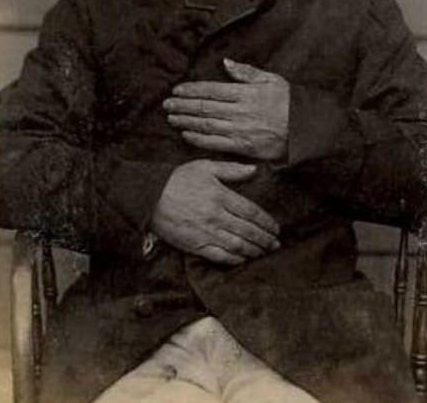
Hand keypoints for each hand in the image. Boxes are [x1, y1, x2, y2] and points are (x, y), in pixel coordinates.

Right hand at [151, 160, 279, 265]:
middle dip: (265, 239)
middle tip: (275, 244)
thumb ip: (231, 169)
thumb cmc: (178, 179)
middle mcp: (216, 216)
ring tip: (264, 252)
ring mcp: (206, 232)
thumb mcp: (205, 167)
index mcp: (221, 196)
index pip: (252, 212)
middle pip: (248, 231)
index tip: (276, 228)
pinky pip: (219, 256)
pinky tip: (243, 260)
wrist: (150, 196)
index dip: (267, 222)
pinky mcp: (195, 245)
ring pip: (237, 246)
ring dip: (254, 251)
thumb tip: (254, 170)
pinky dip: (234, 260)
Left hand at [163, 58, 289, 160]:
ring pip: (206, 125)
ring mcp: (241, 130)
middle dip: (183, 106)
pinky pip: (216, 143)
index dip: (192, 90)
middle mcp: (241, 111)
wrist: (307, 130)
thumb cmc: (290, 103)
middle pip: (205, 107)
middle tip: (166, 104)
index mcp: (246, 93)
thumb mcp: (272, 80)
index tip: (177, 90)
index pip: (212, 90)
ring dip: (186, 122)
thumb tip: (226, 62)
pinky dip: (199, 139)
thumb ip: (247, 72)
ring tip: (171, 118)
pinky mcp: (244, 147)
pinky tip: (186, 135)